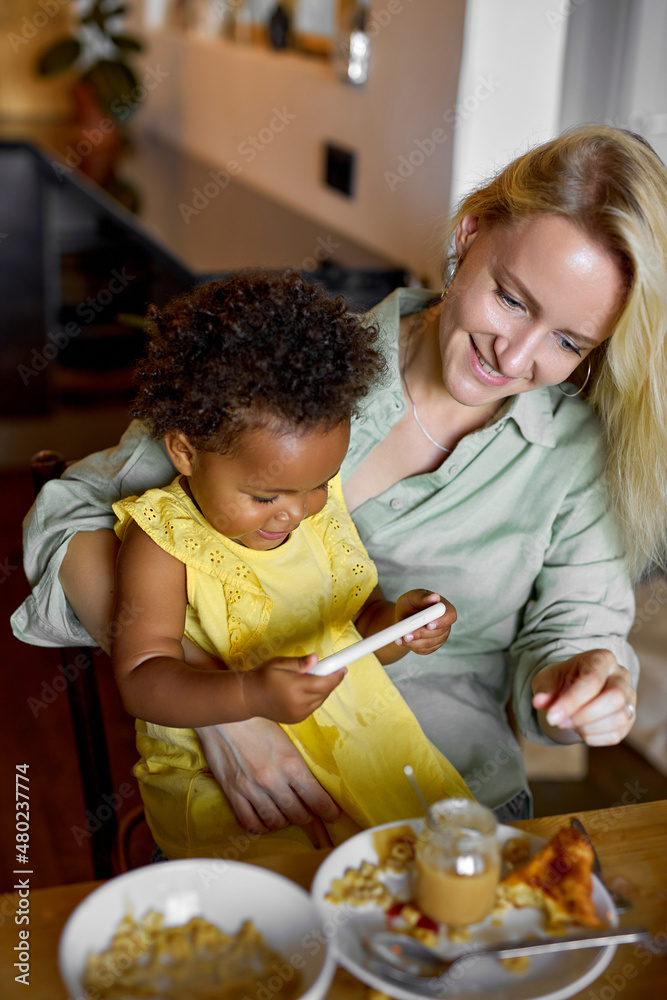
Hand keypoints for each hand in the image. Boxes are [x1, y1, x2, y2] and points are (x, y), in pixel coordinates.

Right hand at [196, 718, 340, 832]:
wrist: (224, 714)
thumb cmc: (258, 719)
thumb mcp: (287, 737)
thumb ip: (298, 761)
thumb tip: (312, 780)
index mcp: (291, 764)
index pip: (317, 799)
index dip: (328, 811)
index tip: (332, 815)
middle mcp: (273, 780)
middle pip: (298, 814)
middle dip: (308, 816)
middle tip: (309, 812)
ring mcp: (251, 789)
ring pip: (275, 821)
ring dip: (285, 821)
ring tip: (287, 814)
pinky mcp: (233, 792)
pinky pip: (249, 822)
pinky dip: (260, 825)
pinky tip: (264, 819)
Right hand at [242, 653, 345, 723]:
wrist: (249, 698)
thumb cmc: (264, 676)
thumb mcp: (279, 663)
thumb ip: (299, 663)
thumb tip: (316, 659)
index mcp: (295, 688)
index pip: (324, 683)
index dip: (336, 676)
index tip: (343, 668)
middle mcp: (299, 703)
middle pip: (324, 692)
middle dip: (330, 680)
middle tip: (328, 669)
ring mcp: (299, 714)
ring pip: (320, 700)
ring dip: (322, 689)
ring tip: (312, 679)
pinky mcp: (297, 719)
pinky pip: (314, 707)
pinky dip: (315, 698)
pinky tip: (306, 690)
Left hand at [393, 590, 456, 654]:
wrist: (403, 617)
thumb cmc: (410, 604)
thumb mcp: (413, 597)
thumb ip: (423, 597)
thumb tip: (435, 597)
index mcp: (444, 608)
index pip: (450, 616)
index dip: (441, 622)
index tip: (428, 625)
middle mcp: (445, 624)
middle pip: (439, 632)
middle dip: (422, 634)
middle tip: (407, 634)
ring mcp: (439, 637)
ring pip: (430, 643)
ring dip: (414, 641)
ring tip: (401, 637)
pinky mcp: (431, 646)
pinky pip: (423, 650)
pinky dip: (411, 646)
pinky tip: (402, 641)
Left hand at [531, 649, 636, 745]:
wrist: (574, 687)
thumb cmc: (561, 680)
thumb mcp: (548, 679)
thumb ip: (544, 689)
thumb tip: (539, 702)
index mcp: (601, 659)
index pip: (592, 680)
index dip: (572, 701)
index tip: (551, 717)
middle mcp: (620, 676)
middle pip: (615, 698)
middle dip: (584, 715)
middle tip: (560, 721)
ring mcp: (629, 698)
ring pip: (619, 718)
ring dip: (588, 727)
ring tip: (570, 723)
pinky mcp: (629, 718)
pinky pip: (616, 734)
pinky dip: (594, 737)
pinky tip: (580, 729)